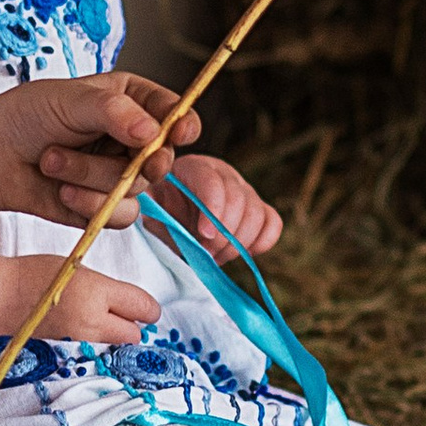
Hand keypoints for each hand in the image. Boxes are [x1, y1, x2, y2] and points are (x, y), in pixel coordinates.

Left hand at [0, 70, 195, 229]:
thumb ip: (114, 111)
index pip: (173, 112)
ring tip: (53, 159)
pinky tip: (61, 190)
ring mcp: (122, 174)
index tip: (182, 132)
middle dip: (142, 161)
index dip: (183, 123)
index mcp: (133, 101)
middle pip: (163, 157)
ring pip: (136, 188)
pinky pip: (121, 216)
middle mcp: (134, 139)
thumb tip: (151, 132)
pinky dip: (89, 204)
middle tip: (136, 163)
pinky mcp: (107, 206)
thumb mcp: (72, 99)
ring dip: (92, 177)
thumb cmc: (29, 115)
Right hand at [30, 260, 157, 349]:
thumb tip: (132, 306)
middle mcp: (93, 321)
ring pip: (116, 347)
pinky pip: (96, 355)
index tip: (143, 308)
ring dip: (114, 338)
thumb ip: (107, 289)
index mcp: (97, 292)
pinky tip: (81, 332)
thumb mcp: (77, 269)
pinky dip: (95, 347)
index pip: (144, 307)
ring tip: (95, 323)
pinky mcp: (68, 355)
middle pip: (135, 335)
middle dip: (131, 325)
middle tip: (117, 314)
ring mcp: (80, 342)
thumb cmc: (34, 275)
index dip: (146, 307)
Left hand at [145, 152, 282, 258]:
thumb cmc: (160, 214)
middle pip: (239, 200)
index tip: (203, 236)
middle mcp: (225, 174)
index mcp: (195, 168)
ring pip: (257, 215)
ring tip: (216, 257)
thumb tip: (174, 227)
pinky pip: (272, 224)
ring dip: (238, 244)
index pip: (213, 182)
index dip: (213, 209)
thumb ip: (162, 217)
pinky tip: (241, 252)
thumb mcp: (152, 212)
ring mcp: (245, 191)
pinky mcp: (259, 210)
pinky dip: (261, 242)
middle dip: (223, 235)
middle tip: (207, 254)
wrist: (172, 218)